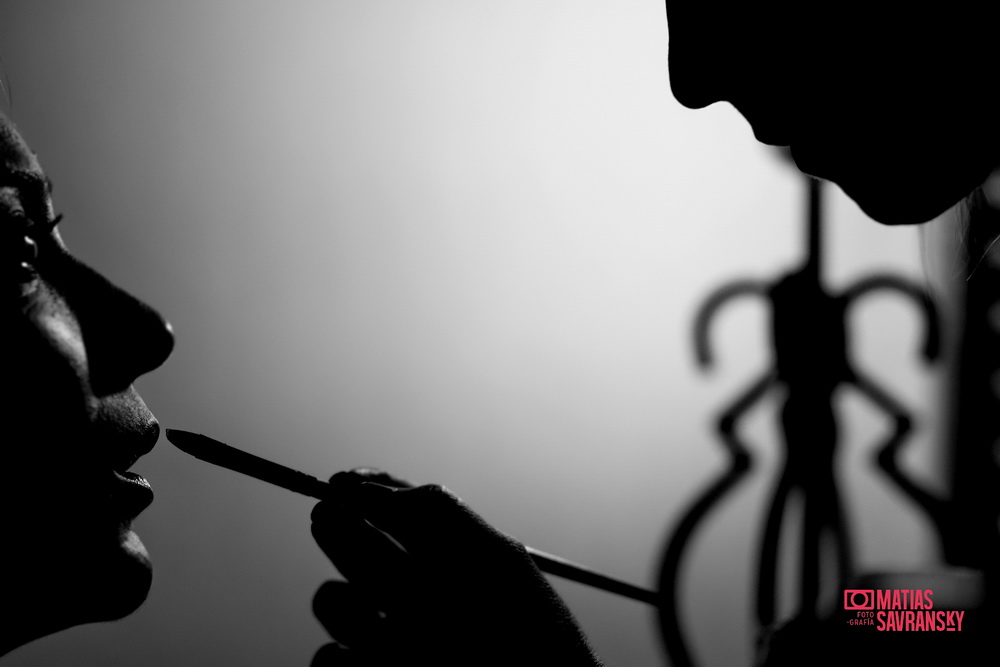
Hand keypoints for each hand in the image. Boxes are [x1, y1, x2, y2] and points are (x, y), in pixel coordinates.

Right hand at [310, 469, 601, 665]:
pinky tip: (376, 662)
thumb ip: (436, 514)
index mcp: (448, 559)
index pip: (398, 510)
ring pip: (332, 602)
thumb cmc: (531, 641)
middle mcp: (412, 595)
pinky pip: (328, 661)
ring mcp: (385, 641)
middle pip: (357, 547)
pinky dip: (341, 657)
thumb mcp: (496, 563)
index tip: (344, 483)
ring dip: (345, 603)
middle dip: (341, 532)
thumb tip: (367, 484)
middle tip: (328, 517)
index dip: (368, 490)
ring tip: (379, 618)